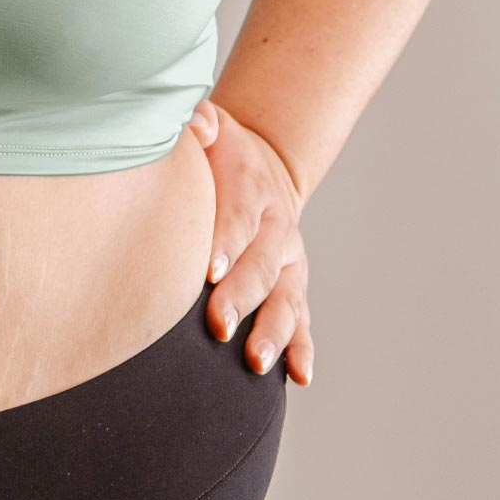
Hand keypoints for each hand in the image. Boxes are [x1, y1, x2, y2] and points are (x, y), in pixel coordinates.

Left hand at [186, 98, 313, 386]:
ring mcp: (288, 260)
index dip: (225, 244)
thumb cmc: (218, 151)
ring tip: (255, 362)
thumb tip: (196, 123)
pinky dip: (304, 348)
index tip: (208, 272)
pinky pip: (304, 319)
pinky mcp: (294, 284)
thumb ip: (198, 123)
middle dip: (241, 297)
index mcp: (251, 188)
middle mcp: (276, 228)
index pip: (238, 217)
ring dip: (273, 332)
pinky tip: (300, 376)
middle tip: (219, 325)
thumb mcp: (211, 126)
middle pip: (260, 265)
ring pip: (286, 299)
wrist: (261, 163)